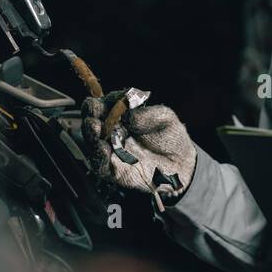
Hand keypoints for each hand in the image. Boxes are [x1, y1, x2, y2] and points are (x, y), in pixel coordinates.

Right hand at [81, 90, 196, 206]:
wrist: (181, 164)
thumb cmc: (171, 137)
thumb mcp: (164, 118)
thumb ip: (146, 114)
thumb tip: (127, 114)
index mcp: (121, 115)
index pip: (106, 103)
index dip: (106, 101)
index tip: (112, 101)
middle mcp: (111, 131)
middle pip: (93, 119)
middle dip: (91, 114)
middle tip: (95, 113)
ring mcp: (111, 150)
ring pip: (91, 141)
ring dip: (90, 133)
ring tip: (95, 127)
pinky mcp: (112, 170)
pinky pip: (100, 164)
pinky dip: (98, 156)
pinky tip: (102, 148)